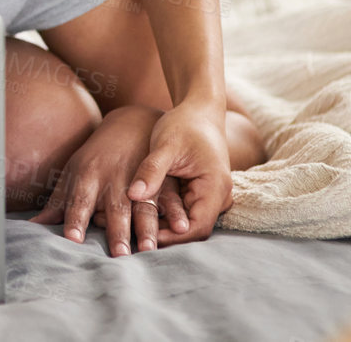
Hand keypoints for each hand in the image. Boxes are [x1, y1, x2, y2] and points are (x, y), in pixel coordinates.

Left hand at [32, 105, 187, 254]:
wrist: (132, 122)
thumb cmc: (96, 156)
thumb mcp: (74, 172)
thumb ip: (59, 202)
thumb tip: (34, 225)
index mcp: (88, 176)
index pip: (80, 201)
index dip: (76, 219)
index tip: (73, 238)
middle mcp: (113, 178)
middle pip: (114, 208)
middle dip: (116, 231)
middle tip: (119, 255)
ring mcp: (139, 179)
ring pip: (143, 206)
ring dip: (146, 228)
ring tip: (148, 249)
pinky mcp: (162, 179)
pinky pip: (169, 198)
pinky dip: (175, 212)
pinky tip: (181, 227)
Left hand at [126, 97, 233, 244]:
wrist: (199, 110)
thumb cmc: (183, 124)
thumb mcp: (165, 145)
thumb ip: (151, 170)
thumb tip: (133, 196)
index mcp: (215, 188)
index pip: (197, 227)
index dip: (171, 237)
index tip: (144, 239)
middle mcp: (218, 197)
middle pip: (192, 229)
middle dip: (165, 235)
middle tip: (133, 239)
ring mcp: (210, 196)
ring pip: (187, 222)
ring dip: (164, 226)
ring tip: (133, 229)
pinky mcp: (200, 192)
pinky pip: (183, 211)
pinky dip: (165, 214)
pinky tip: (141, 213)